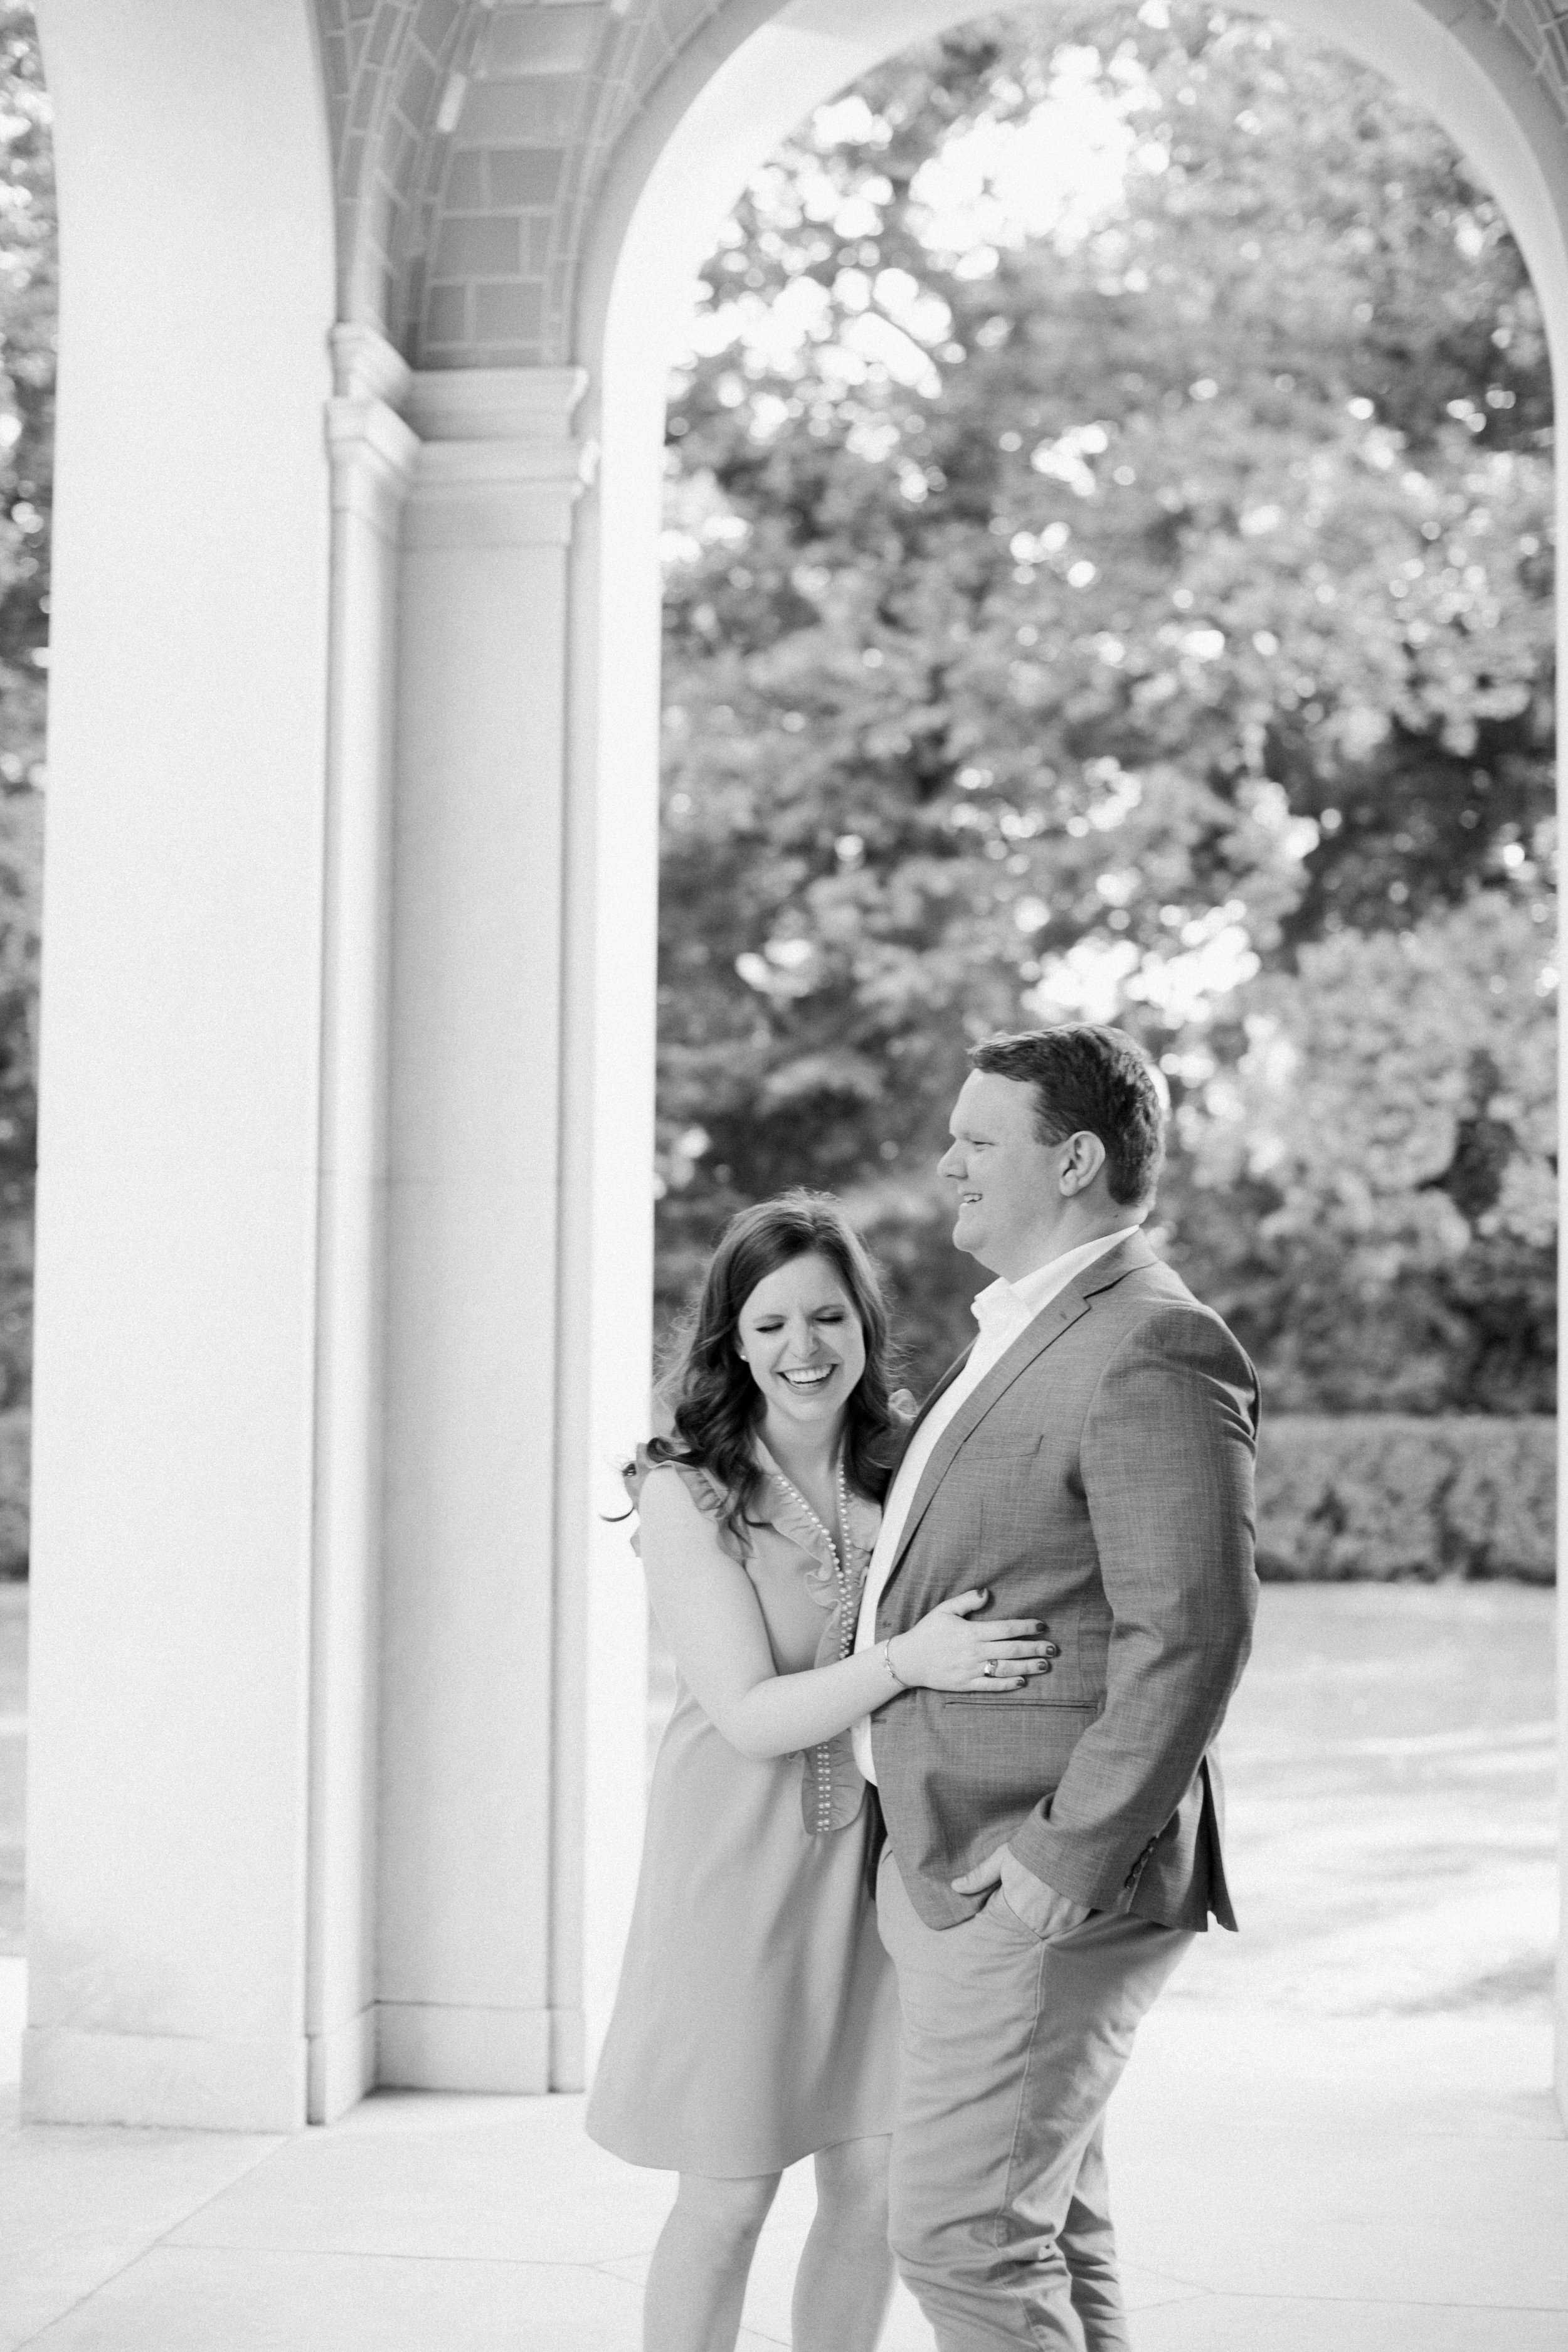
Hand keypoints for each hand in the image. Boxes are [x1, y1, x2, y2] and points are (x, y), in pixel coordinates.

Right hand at [890, 1590, 1056, 1692]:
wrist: (908, 1660)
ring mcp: (970, 1670)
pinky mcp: (966, 1685)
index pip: (1005, 1629)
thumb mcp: (944, 1610)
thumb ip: (966, 1601)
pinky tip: (1022, 1682)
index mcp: (971, 1632)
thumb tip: (987, 1592)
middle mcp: (974, 1652)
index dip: (1026, 1627)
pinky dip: (1007, 1684)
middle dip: (1034, 1648)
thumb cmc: (927, 1632)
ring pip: (1005, 1668)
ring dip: (1027, 1667)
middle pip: (1011, 1649)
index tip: (1042, 1626)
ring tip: (1044, 1665)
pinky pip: (990, 1686)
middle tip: (1053, 1648)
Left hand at [951, 1844, 1091, 1937]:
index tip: (1006, 1903)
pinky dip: (1056, 1921)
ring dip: (1038, 1923)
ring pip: (1041, 1932)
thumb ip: (980, 1876)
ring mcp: (1057, 1924)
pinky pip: (1060, 1930)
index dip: (1002, 1913)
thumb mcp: (1004, 1857)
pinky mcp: (1074, 1921)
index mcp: (1015, 1908)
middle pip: (1021, 1930)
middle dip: (1019, 1921)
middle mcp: (1036, 1922)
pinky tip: (1054, 1904)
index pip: (1001, 1924)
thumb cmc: (1036, 1848)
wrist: (1075, 1843)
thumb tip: (955, 1886)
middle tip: (1025, 1901)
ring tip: (1040, 1903)